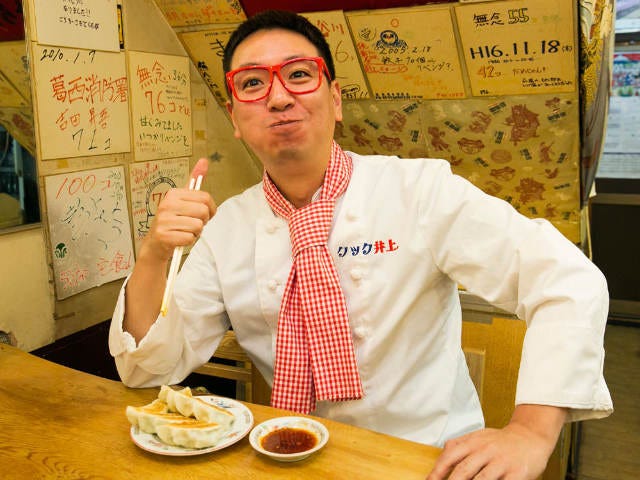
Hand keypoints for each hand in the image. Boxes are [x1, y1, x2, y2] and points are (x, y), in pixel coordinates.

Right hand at [140, 158, 215, 261]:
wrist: (156, 244)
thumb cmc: (174, 221)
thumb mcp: (183, 200)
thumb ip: (194, 181)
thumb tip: (204, 161)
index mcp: (173, 194)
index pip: (205, 198)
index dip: (210, 209)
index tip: (203, 214)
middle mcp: (167, 204)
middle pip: (203, 212)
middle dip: (202, 221)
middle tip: (192, 224)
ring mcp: (164, 220)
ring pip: (198, 226)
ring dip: (195, 232)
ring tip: (184, 231)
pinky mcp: (164, 235)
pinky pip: (190, 238)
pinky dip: (189, 241)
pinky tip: (180, 238)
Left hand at [426, 405, 565, 479]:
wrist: (530, 436)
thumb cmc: (501, 440)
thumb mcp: (478, 436)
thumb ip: (460, 444)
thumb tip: (441, 455)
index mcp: (473, 442)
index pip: (451, 456)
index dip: (438, 471)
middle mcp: (486, 451)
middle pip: (463, 471)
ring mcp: (501, 462)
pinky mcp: (517, 473)